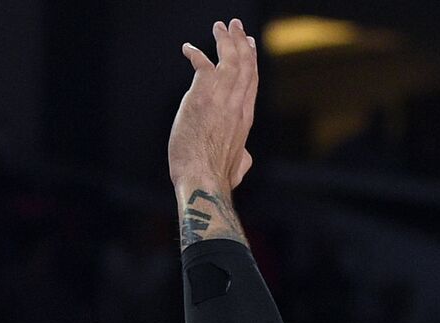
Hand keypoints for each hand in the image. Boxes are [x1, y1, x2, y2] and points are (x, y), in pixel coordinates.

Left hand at [168, 19, 257, 189]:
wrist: (204, 179)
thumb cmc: (219, 178)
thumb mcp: (239, 166)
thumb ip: (243, 157)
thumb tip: (245, 159)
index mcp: (244, 117)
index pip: (250, 81)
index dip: (250, 61)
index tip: (249, 46)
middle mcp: (236, 103)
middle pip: (243, 64)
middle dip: (240, 42)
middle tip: (236, 26)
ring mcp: (220, 98)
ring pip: (228, 59)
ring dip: (224, 40)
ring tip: (220, 26)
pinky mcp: (201, 97)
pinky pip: (202, 65)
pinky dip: (195, 54)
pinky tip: (188, 49)